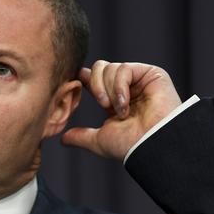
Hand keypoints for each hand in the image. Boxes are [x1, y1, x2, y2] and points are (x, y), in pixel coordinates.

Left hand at [61, 60, 181, 160]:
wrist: (151, 146)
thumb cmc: (129, 145)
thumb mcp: (99, 140)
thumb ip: (81, 136)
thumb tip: (62, 139)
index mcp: (114, 99)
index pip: (95, 79)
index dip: (85, 78)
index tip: (77, 82)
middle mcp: (126, 87)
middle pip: (100, 67)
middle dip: (96, 85)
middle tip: (103, 105)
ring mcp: (139, 80)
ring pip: (110, 68)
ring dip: (110, 90)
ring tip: (120, 111)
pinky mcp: (151, 74)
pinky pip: (124, 69)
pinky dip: (120, 87)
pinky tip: (125, 104)